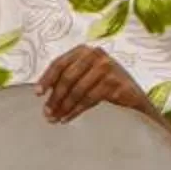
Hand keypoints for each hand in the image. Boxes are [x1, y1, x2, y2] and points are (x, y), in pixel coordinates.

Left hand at [36, 44, 153, 122]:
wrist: (133, 95)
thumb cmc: (104, 85)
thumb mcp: (84, 76)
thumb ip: (67, 77)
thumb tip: (42, 91)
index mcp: (84, 50)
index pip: (59, 63)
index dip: (47, 78)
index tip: (37, 93)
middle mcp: (96, 54)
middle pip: (67, 77)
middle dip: (55, 97)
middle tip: (47, 113)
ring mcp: (108, 67)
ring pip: (78, 90)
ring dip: (64, 107)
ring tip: (56, 118)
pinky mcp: (115, 82)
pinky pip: (89, 99)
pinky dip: (76, 110)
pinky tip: (68, 118)